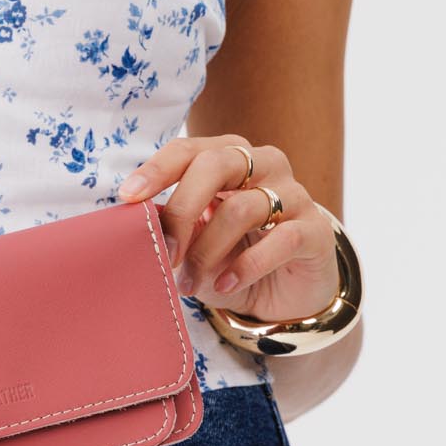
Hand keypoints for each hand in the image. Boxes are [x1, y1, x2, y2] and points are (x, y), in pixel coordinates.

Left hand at [117, 134, 339, 325]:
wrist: (287, 295)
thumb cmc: (233, 257)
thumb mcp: (195, 241)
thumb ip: (173, 226)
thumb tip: (137, 223)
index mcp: (228, 157)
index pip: (188, 150)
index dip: (156, 170)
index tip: (128, 197)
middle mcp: (264, 165)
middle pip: (216, 166)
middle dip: (182, 209)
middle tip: (164, 251)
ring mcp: (294, 195)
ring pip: (243, 208)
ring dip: (208, 250)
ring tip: (188, 283)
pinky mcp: (316, 230)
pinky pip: (281, 239)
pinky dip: (247, 266)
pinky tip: (226, 284)